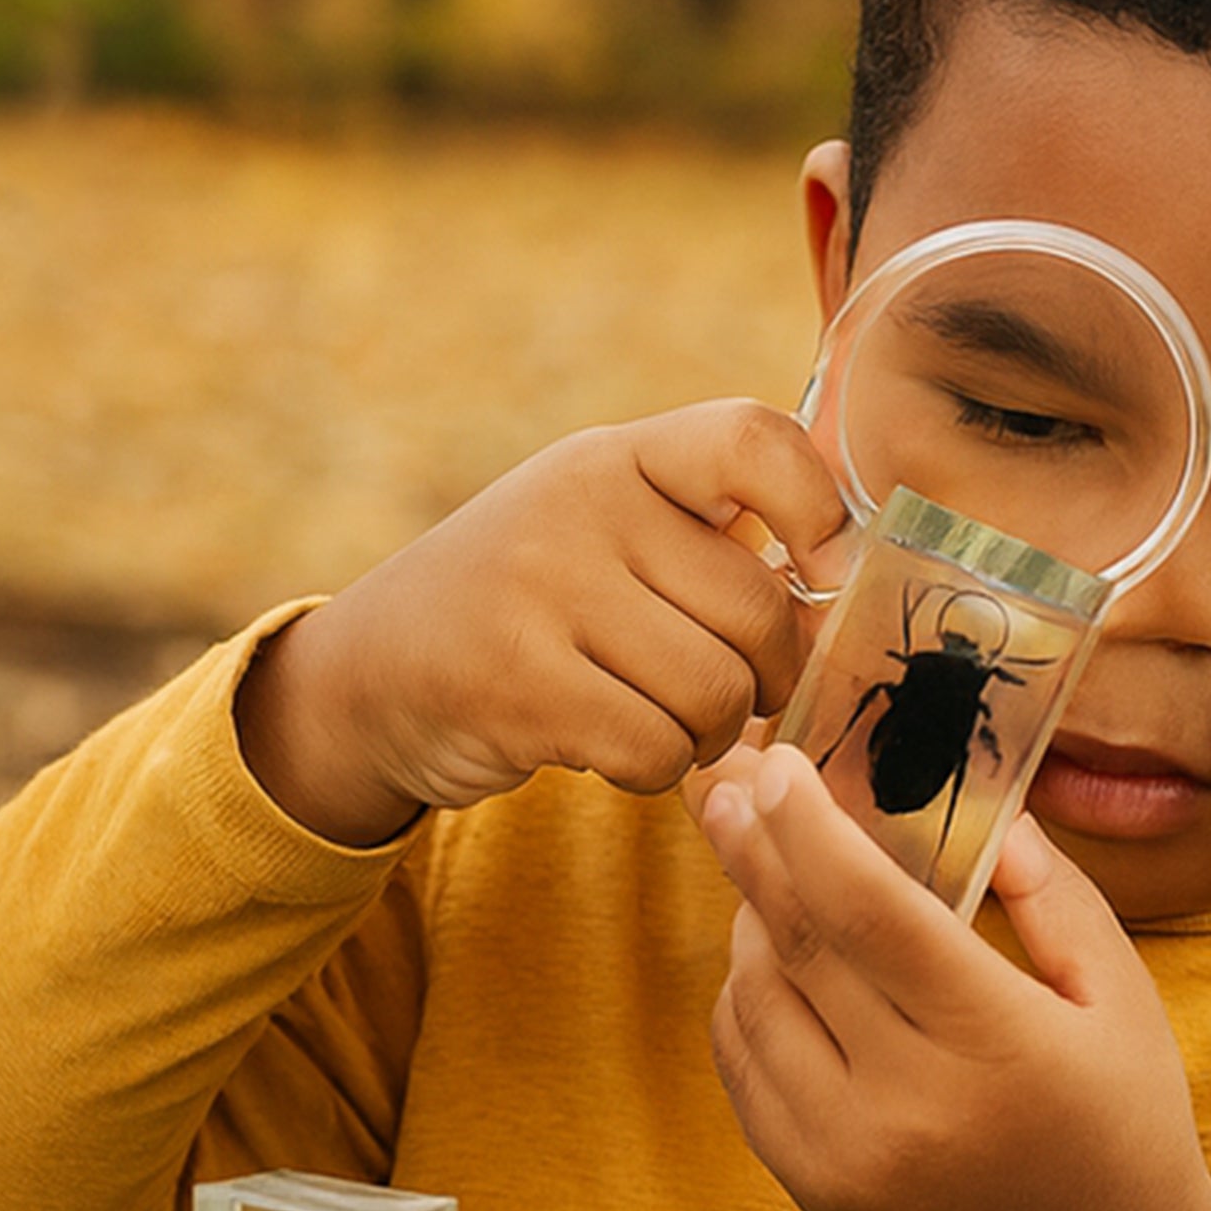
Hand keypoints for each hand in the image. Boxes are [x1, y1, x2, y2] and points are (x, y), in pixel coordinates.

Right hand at [239, 402, 848, 845]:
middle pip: (757, 606)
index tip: (822, 574)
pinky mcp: (518, 686)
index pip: (754, 441)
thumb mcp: (598, 529)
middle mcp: (579, 507)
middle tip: (735, 695)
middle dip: (767, 676)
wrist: (366, 678)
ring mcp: (542, 591)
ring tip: (666, 722)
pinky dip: (655, 769)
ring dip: (711, 734)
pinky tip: (613, 748)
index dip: (819, 510)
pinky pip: (656, 748)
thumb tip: (843, 574)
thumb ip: (703, 532)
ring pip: (716, 690)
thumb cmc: (525, 607)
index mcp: (616, 457)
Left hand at [698, 741, 1210, 1210]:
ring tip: (767, 876)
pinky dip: (743, 1006)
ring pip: (753, 1004)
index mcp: (992, 1039)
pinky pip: (746, 1075)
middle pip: (795, 943)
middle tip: (728, 783)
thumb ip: (1052, 896)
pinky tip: (770, 968)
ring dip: (748, 925)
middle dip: (750, 848)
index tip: (778, 765)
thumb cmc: (1126, 1130)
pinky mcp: (815, 1193)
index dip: (807, 824)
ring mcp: (848, 1156)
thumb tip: (982, 810)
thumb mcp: (1121, 999)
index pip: (866, 905)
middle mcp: (906, 1102)